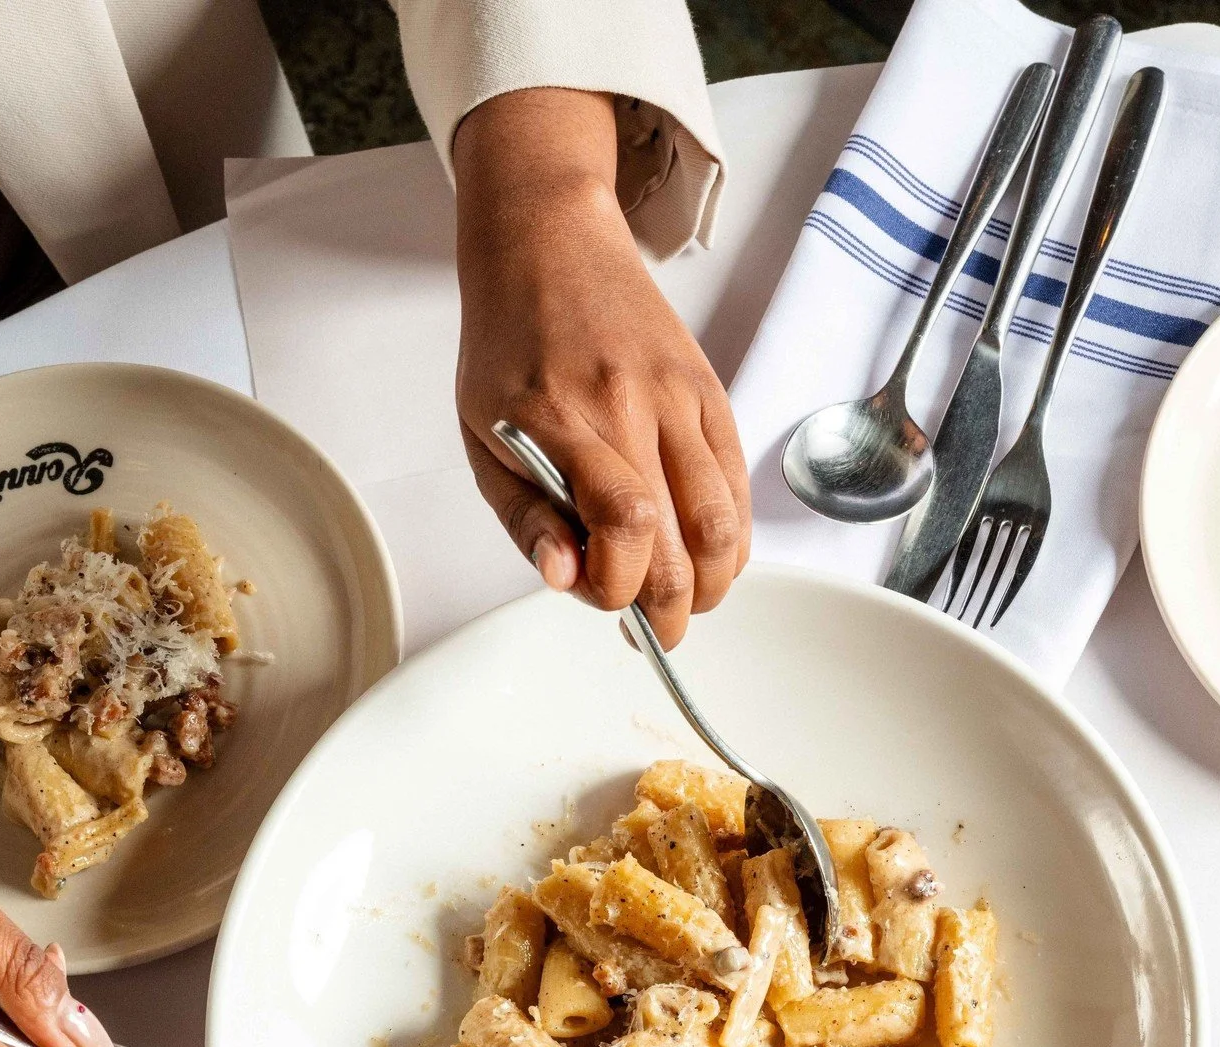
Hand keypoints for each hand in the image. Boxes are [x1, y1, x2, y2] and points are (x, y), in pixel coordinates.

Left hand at [453, 88, 750, 647]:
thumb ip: (524, 518)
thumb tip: (567, 578)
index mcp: (560, 420)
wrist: (549, 243)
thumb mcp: (482, 438)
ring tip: (688, 599)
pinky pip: (738, 481)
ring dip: (713, 582)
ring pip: (725, 520)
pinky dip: (732, 535)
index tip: (605, 600)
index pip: (622, 526)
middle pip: (682, 540)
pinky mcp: (708, 390)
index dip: (621, 585)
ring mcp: (677, 396)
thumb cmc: (508, 344)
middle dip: (673, 608)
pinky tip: (709, 556)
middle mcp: (628, 406)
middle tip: (656, 631)